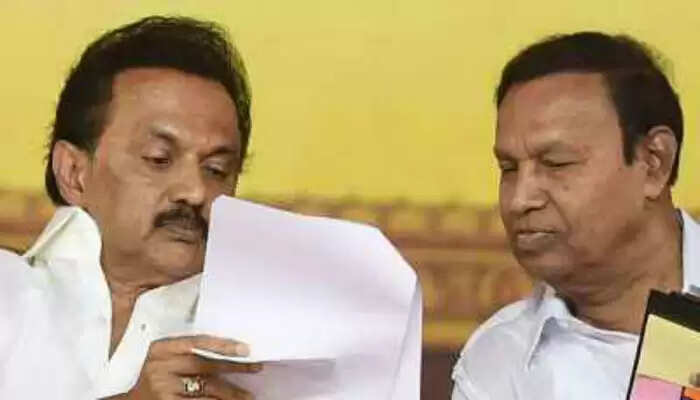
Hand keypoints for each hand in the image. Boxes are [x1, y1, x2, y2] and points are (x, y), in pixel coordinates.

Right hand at [110, 335, 261, 399]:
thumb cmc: (155, 377)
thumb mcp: (166, 357)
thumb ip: (188, 351)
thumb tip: (229, 348)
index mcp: (161, 349)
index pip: (196, 342)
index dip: (223, 345)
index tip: (244, 348)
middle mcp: (160, 367)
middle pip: (204, 365)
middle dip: (233, 368)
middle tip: (255, 367)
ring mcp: (162, 388)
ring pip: (205, 389)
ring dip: (230, 393)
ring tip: (247, 395)